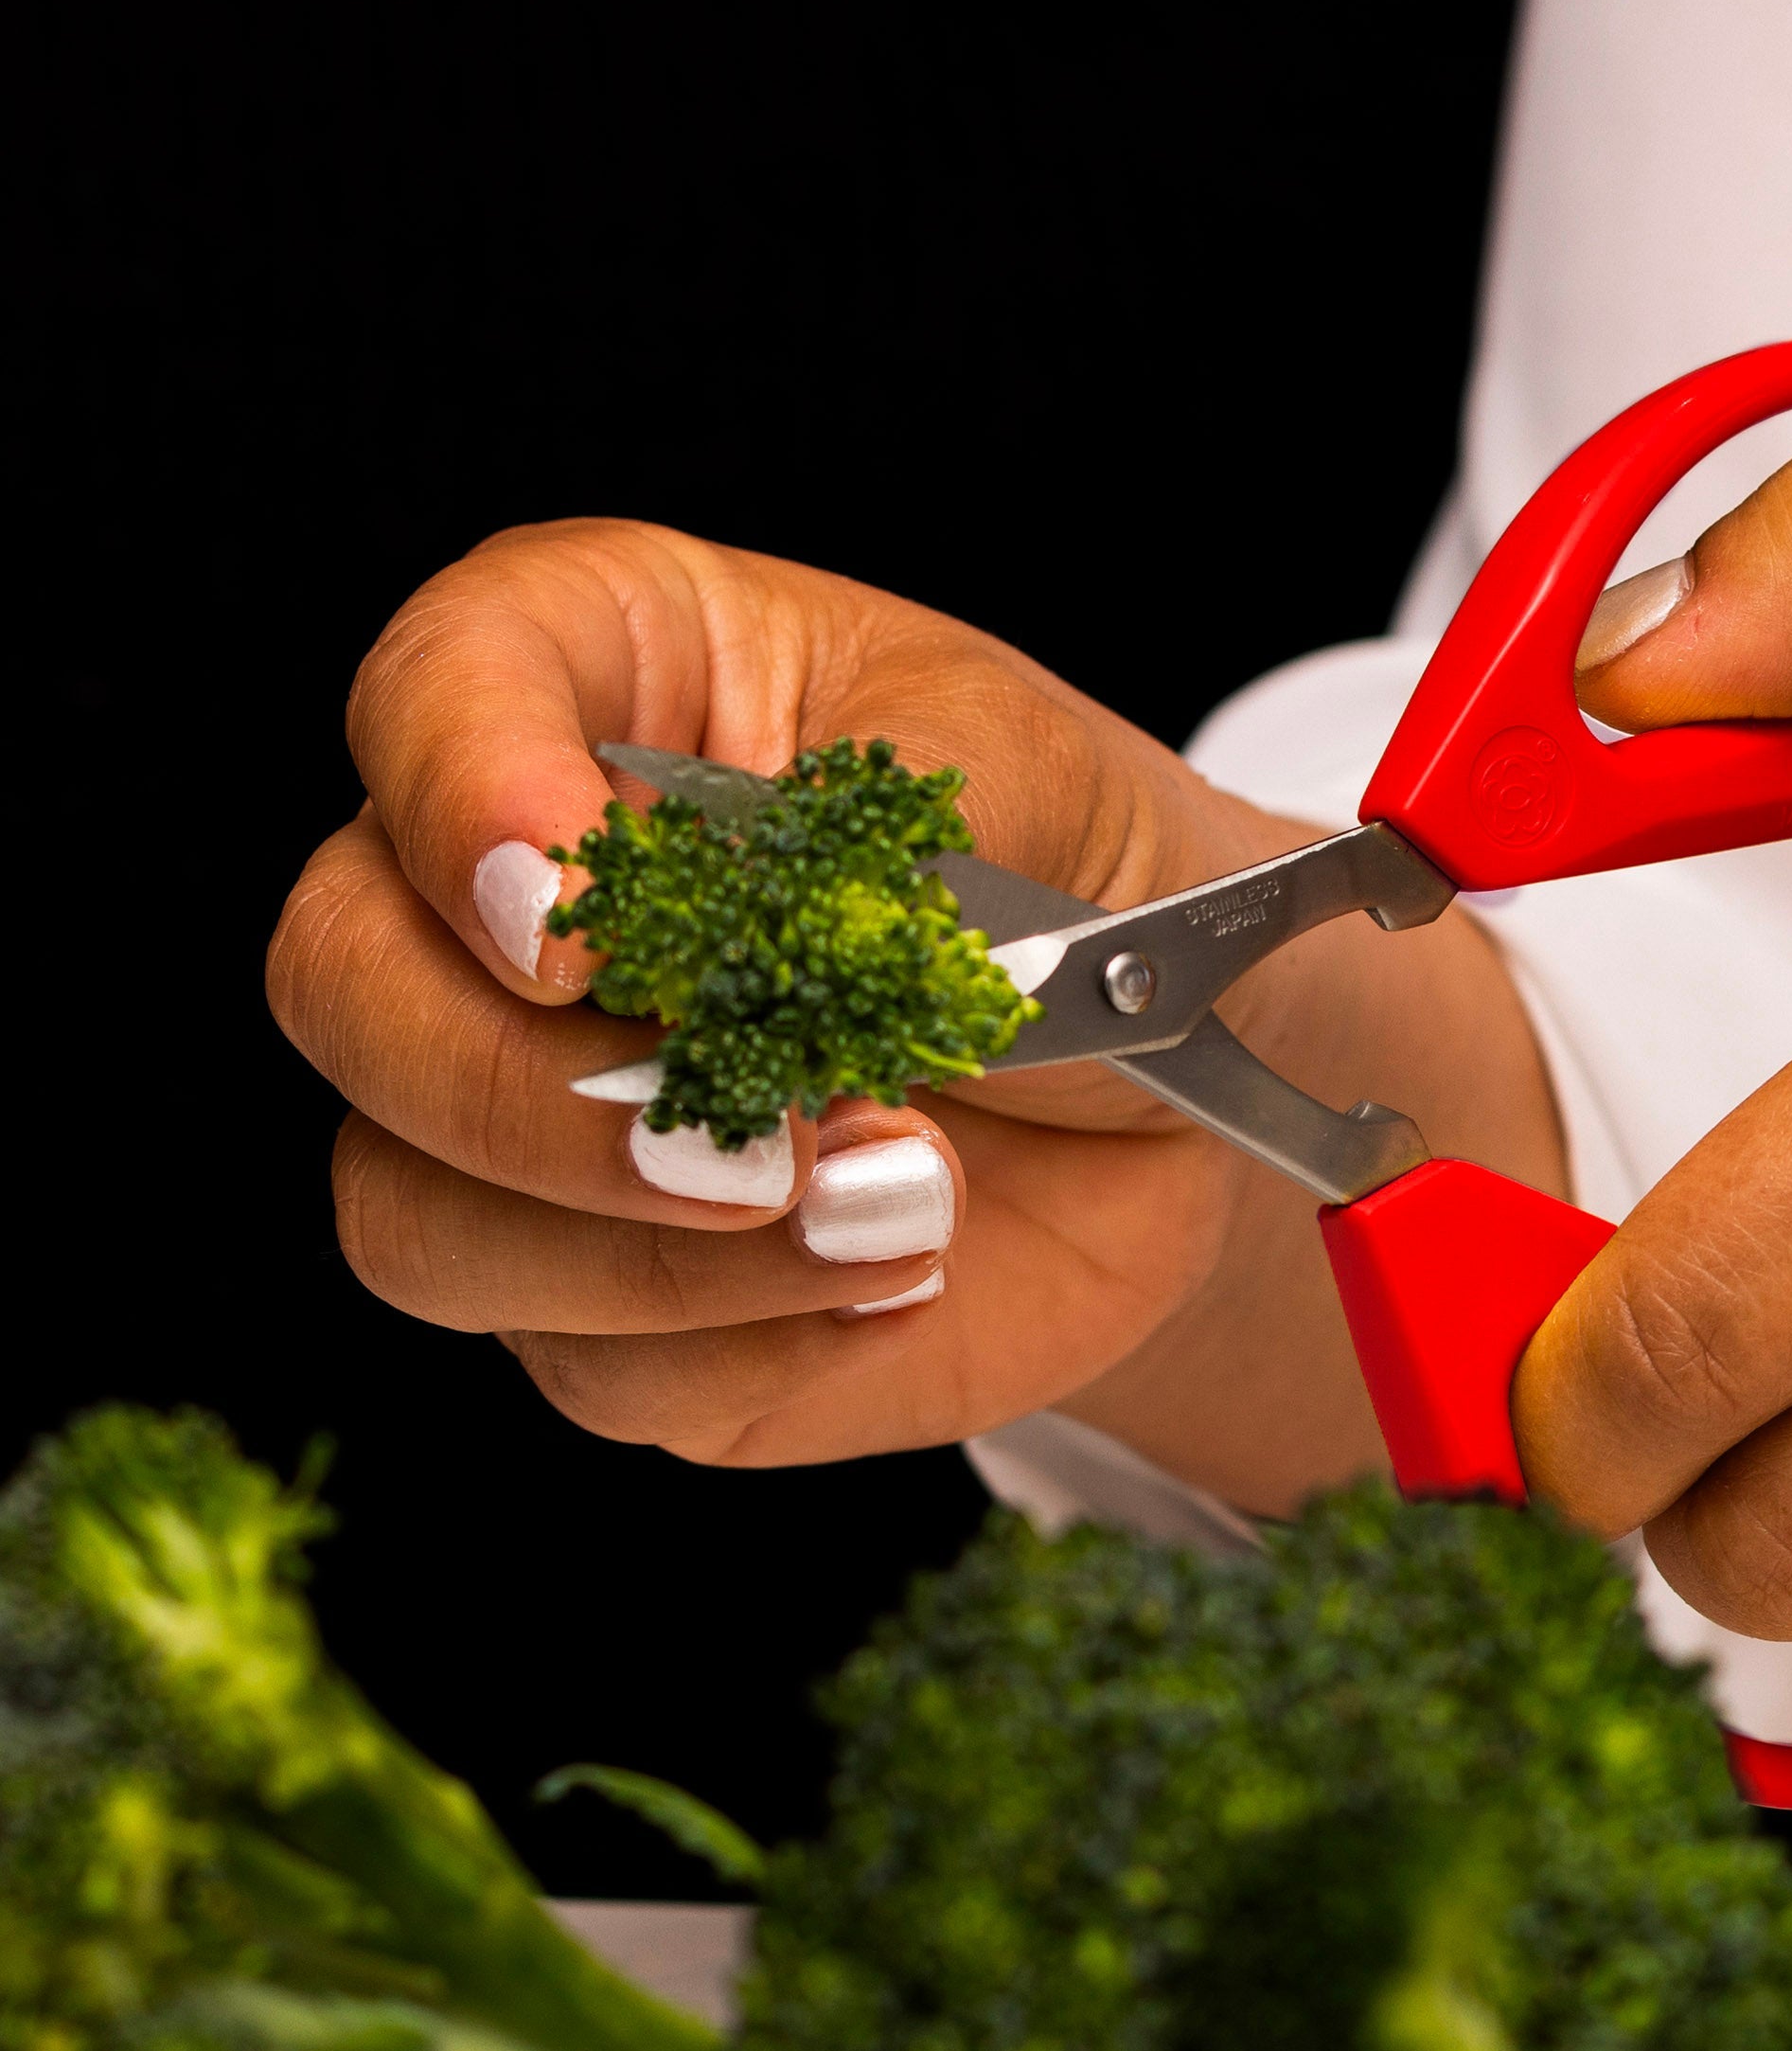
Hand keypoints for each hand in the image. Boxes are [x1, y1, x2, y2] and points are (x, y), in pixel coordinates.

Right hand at [268, 520, 1561, 1503]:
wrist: (1189, 1096)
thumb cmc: (1093, 883)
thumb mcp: (1043, 792)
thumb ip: (898, 833)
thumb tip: (775, 921)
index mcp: (608, 687)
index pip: (435, 691)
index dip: (464, 798)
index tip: (570, 919)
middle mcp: (516, 905)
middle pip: (344, 982)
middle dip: (525, 1089)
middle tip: (743, 1140)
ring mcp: (528, 1114)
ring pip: (413, 1211)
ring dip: (655, 1254)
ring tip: (904, 1201)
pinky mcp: (601, 1296)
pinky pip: (585, 1363)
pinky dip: (750, 1347)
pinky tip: (894, 1275)